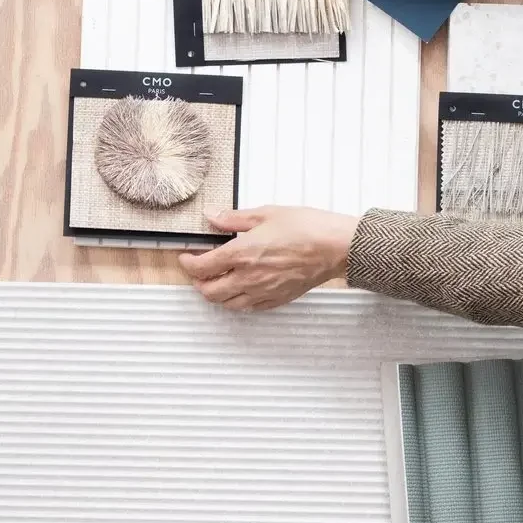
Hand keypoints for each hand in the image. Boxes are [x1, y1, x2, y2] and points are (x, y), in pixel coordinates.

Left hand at [177, 206, 358, 310]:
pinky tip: (240, 290)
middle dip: (198, 281)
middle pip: (209, 291)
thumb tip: (213, 216)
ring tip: (217, 280)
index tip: (186, 256)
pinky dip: (237, 301)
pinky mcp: (277, 299)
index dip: (188, 263)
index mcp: (241, 254)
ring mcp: (263, 292)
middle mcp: (248, 278)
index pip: (202, 267)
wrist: (335, 247)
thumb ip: (234, 219)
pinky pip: (249, 308)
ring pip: (227, 303)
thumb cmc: (307, 228)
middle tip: (198, 270)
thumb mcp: (266, 214)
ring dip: (216, 294)